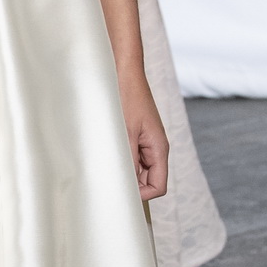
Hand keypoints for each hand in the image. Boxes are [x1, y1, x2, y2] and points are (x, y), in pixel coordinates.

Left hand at [120, 66, 168, 199]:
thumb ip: (128, 160)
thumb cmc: (127, 97)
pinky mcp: (136, 136)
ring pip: (138, 170)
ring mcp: (146, 142)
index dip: (142, 194)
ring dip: (124, 170)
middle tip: (109, 177)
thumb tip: (126, 185)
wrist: (124, 72)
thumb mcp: (125, 133)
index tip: (122, 190)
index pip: (158, 186)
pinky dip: (121, 158)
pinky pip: (132, 156)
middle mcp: (155, 148)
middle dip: (131, 183)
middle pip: (148, 181)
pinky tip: (107, 151)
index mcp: (159, 149)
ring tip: (107, 160)